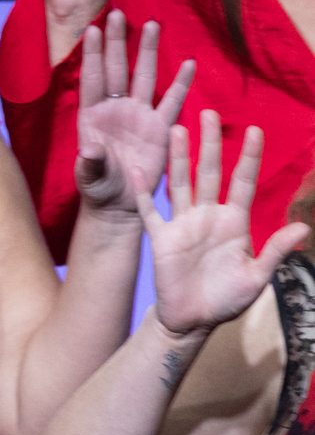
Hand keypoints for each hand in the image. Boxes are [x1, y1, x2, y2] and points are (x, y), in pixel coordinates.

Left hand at [73, 12, 192, 216]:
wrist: (119, 205)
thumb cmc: (99, 189)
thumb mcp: (90, 177)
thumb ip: (89, 164)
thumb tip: (88, 151)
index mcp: (92, 117)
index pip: (93, 79)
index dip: (92, 55)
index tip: (91, 29)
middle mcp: (115, 110)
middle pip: (117, 69)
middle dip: (117, 42)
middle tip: (117, 13)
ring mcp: (139, 116)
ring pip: (145, 77)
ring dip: (147, 52)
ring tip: (152, 24)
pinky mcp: (160, 128)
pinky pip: (173, 101)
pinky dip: (181, 83)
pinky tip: (188, 63)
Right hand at [138, 111, 310, 336]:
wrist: (193, 320)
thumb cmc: (228, 299)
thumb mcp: (257, 277)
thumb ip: (274, 251)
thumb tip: (302, 227)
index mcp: (235, 222)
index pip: (243, 182)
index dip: (249, 158)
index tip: (254, 130)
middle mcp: (209, 216)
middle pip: (209, 172)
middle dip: (209, 143)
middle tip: (208, 114)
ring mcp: (183, 224)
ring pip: (180, 183)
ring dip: (178, 157)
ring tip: (176, 129)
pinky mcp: (162, 238)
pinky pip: (150, 211)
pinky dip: (143, 192)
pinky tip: (136, 171)